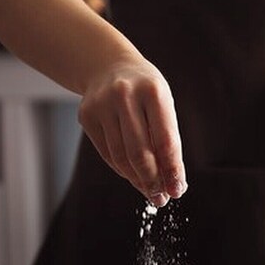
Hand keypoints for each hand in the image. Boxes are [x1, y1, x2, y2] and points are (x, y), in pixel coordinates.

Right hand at [78, 58, 186, 205]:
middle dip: (153, 180)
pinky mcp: (87, 115)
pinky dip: (122, 169)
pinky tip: (133, 176)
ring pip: (121, 157)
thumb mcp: (163, 105)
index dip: (172, 169)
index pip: (165, 140)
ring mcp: (102, 105)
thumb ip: (168, 140)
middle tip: (161, 198)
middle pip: (140, 152)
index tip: (178, 190)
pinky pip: (107, 153)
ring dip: (137, 180)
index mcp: (153, 90)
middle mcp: (125, 95)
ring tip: (150, 192)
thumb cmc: (145, 91)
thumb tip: (173, 182)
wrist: (108, 65)